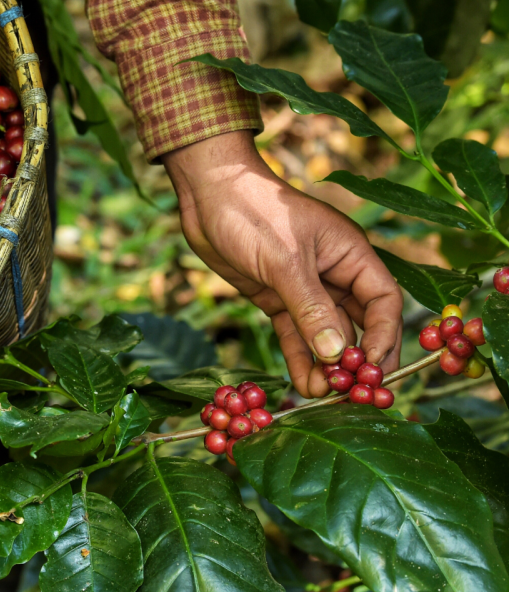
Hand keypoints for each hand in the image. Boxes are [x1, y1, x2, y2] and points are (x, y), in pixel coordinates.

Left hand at [161, 131, 402, 397]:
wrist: (208, 195)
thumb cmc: (253, 212)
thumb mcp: (285, 261)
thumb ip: (311, 308)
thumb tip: (339, 354)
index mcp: (350, 254)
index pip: (383, 301)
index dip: (383, 337)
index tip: (372, 370)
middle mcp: (334, 273)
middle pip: (360, 323)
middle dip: (358, 359)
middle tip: (355, 393)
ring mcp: (305, 288)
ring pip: (326, 335)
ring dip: (326, 365)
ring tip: (323, 396)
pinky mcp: (277, 298)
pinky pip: (296, 335)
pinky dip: (300, 359)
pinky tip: (302, 384)